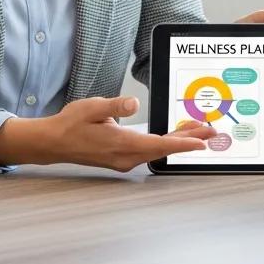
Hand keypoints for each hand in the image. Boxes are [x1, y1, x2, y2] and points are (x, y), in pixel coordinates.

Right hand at [0, 97, 216, 171]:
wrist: (53, 143)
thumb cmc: (71, 124)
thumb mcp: (92, 107)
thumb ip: (114, 106)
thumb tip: (133, 103)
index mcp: (121, 144)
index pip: (159, 144)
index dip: (183, 143)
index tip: (201, 142)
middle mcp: (125, 156)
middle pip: (164, 148)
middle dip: (188, 139)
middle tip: (210, 132)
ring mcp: (123, 159)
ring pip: (158, 150)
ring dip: (178, 141)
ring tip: (198, 130)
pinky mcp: (121, 157)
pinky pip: (149, 151)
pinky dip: (165, 143)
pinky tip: (173, 135)